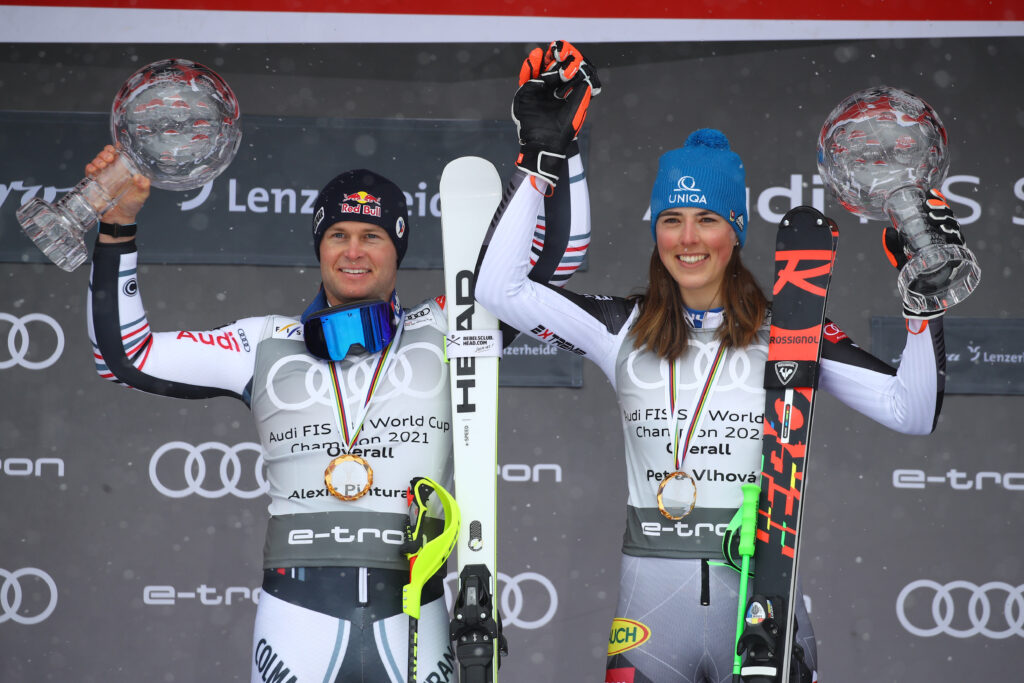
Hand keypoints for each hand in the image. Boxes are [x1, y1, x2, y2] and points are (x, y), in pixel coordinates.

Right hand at [85, 145, 149, 238]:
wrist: (118, 218)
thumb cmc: (131, 206)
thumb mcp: (141, 196)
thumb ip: (144, 186)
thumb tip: (140, 177)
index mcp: (126, 170)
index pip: (121, 154)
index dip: (118, 148)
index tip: (117, 148)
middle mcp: (114, 171)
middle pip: (107, 154)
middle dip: (106, 152)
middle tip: (109, 158)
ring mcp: (103, 176)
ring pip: (97, 160)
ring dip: (98, 159)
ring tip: (102, 165)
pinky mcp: (94, 182)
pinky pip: (89, 171)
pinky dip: (90, 167)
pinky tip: (93, 170)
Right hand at [512, 40, 600, 185]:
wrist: (544, 144)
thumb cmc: (563, 131)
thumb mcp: (577, 111)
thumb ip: (582, 94)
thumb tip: (586, 77)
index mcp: (567, 91)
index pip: (570, 70)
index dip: (571, 61)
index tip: (573, 58)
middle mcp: (553, 88)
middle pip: (555, 65)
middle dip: (557, 56)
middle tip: (559, 49)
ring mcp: (539, 89)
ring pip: (540, 68)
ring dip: (543, 58)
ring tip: (547, 51)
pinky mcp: (526, 92)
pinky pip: (526, 77)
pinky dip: (529, 67)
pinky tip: (534, 57)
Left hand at [882, 188, 963, 319]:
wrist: (921, 293)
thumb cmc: (913, 272)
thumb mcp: (898, 257)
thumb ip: (892, 245)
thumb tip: (886, 230)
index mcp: (934, 232)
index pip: (938, 212)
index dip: (936, 200)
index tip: (929, 193)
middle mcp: (946, 236)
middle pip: (947, 216)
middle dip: (940, 207)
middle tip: (930, 204)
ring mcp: (952, 246)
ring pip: (954, 226)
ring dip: (945, 218)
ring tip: (935, 215)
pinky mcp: (957, 256)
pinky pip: (958, 242)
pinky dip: (953, 234)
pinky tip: (946, 230)